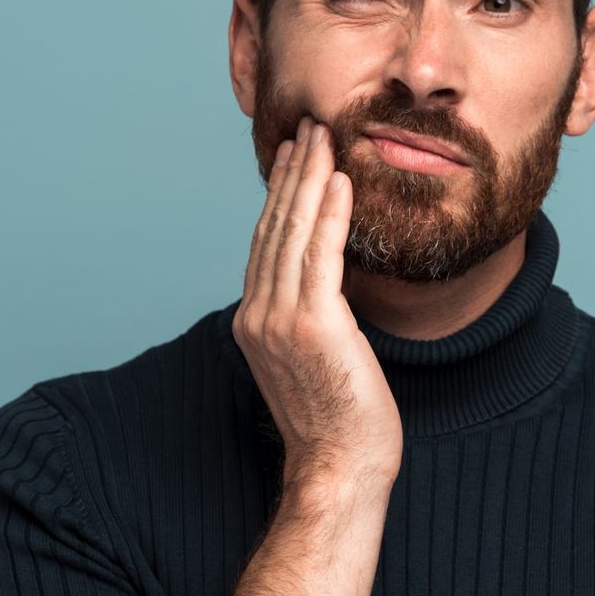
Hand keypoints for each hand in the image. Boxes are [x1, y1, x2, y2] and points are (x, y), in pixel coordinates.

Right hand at [233, 114, 402, 494]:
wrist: (339, 467)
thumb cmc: (339, 423)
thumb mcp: (316, 360)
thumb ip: (313, 318)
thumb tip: (331, 288)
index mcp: (254, 322)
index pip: (266, 243)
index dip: (280, 195)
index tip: (295, 157)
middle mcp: (257, 315)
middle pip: (273, 227)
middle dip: (293, 173)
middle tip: (308, 128)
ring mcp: (279, 319)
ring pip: (292, 232)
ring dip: (310, 179)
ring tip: (325, 138)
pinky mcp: (311, 324)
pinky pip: (320, 254)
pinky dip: (328, 212)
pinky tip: (340, 180)